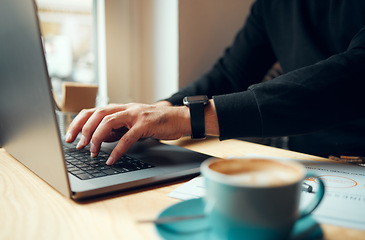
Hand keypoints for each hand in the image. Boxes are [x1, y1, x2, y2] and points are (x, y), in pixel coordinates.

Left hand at [65, 102, 189, 164]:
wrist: (178, 118)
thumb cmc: (156, 122)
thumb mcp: (133, 124)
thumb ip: (117, 129)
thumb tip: (100, 138)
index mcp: (120, 108)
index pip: (93, 111)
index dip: (79, 122)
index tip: (70, 136)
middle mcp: (125, 108)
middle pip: (96, 113)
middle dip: (83, 129)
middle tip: (77, 144)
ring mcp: (135, 115)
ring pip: (108, 121)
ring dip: (97, 138)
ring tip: (93, 152)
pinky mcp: (145, 124)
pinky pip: (127, 137)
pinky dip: (117, 149)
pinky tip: (111, 159)